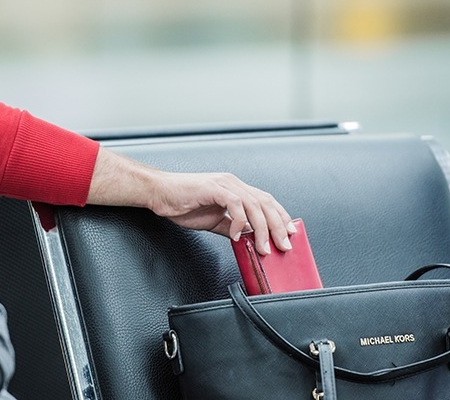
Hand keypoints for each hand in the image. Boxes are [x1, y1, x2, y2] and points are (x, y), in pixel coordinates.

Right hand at [146, 170, 296, 254]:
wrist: (159, 193)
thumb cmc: (182, 203)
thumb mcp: (213, 219)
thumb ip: (231, 226)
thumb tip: (247, 239)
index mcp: (235, 189)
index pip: (266, 201)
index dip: (281, 217)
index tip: (290, 234)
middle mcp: (233, 184)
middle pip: (266, 203)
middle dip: (278, 226)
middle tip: (284, 245)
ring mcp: (224, 184)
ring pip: (254, 205)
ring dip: (262, 228)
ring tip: (263, 247)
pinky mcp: (213, 188)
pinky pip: (235, 205)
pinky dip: (239, 222)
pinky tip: (236, 235)